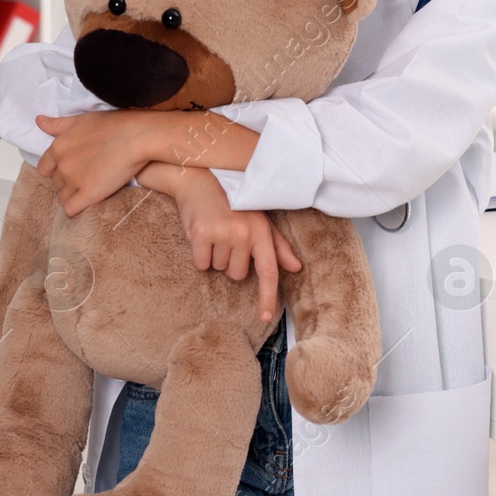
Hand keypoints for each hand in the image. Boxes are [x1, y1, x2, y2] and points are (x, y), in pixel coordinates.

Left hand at [35, 110, 159, 215]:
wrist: (137, 137)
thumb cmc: (113, 125)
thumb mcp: (81, 119)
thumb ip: (57, 124)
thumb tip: (38, 121)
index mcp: (58, 147)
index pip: (44, 168)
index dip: (55, 170)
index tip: (69, 169)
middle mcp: (62, 165)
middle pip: (55, 184)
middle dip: (65, 183)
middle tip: (83, 178)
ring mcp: (75, 181)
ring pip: (62, 198)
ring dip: (71, 196)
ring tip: (86, 190)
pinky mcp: (89, 194)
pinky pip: (71, 209)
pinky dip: (75, 208)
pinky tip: (87, 201)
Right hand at [154, 166, 301, 322]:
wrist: (199, 179)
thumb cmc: (232, 202)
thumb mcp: (259, 220)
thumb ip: (277, 246)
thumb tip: (296, 267)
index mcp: (262, 231)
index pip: (269, 271)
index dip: (267, 297)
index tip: (264, 317)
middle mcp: (245, 233)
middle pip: (237, 274)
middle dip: (230, 261)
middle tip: (226, 236)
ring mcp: (223, 233)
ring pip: (218, 269)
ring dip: (214, 255)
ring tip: (214, 232)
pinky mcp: (202, 234)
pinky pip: (201, 264)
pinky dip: (199, 255)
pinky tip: (201, 235)